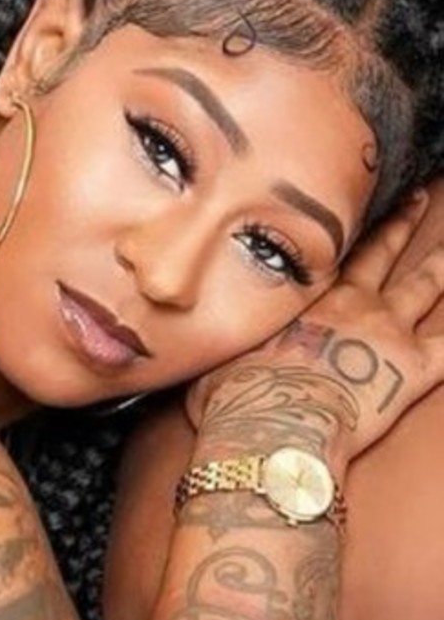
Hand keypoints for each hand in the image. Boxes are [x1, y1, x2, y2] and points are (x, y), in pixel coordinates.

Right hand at [186, 193, 443, 471]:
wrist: (271, 424)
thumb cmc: (235, 399)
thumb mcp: (219, 361)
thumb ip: (230, 349)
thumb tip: (200, 349)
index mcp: (305, 298)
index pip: (331, 253)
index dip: (345, 230)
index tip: (352, 207)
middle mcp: (351, 303)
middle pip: (383, 253)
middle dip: (401, 222)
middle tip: (418, 195)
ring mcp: (388, 332)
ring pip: (426, 285)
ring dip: (443, 263)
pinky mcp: (413, 370)